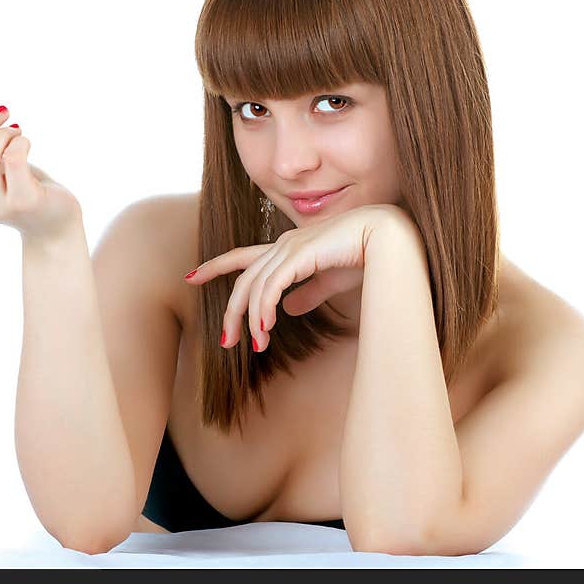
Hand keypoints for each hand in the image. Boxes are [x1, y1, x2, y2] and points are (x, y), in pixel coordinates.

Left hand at [183, 204, 411, 350]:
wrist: (391, 237)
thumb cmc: (367, 255)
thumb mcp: (331, 281)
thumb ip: (308, 294)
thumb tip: (288, 311)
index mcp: (289, 250)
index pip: (242, 257)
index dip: (216, 266)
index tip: (192, 277)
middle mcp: (284, 245)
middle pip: (244, 279)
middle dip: (231, 311)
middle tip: (226, 342)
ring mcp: (291, 247)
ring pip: (255, 286)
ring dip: (251, 319)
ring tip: (255, 346)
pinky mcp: (301, 253)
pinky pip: (272, 286)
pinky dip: (264, 309)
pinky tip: (264, 329)